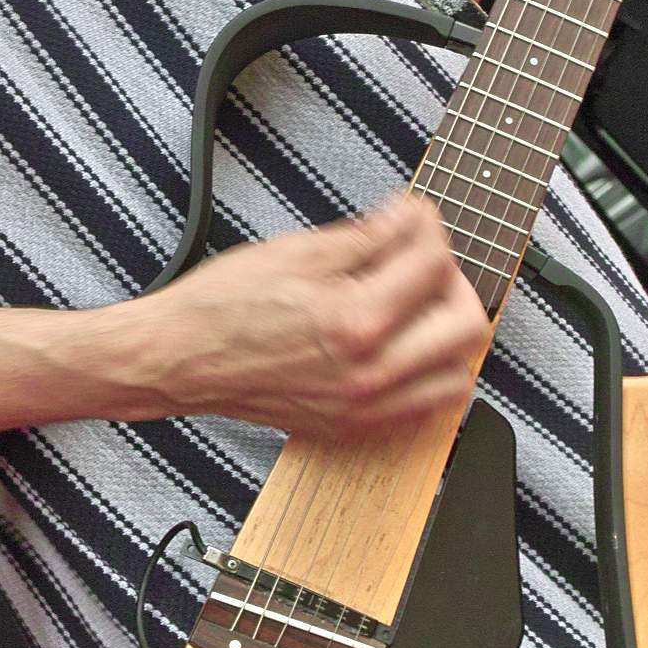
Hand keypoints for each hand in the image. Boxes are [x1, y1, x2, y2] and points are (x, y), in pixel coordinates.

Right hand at [134, 192, 490, 437]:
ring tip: (419, 310)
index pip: (433, 263)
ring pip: (457, 376)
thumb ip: (368, 236)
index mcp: (355, 321)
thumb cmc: (224, 306)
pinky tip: (405, 349)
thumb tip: (412, 220)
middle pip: (467, 325)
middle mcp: (368, 373)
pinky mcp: (355, 429)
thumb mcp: (298, 251)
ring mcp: (364, 409)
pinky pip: (424, 410)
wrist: (181, 359)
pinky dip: (429, 377)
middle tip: (425, 265)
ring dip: (450, 336)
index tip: (413, 218)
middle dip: (453, 281)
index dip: (428, 226)